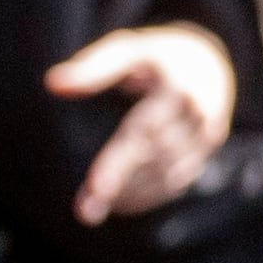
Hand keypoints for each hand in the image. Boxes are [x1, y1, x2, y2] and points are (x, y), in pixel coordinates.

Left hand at [52, 23, 235, 224]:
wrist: (210, 63)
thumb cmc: (156, 57)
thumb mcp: (128, 50)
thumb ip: (94, 67)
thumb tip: (52, 84)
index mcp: (178, 87)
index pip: (144, 130)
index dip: (119, 161)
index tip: (95, 187)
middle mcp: (198, 114)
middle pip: (153, 158)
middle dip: (118, 184)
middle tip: (84, 212)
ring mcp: (206, 136)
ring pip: (167, 174)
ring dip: (131, 194)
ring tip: (91, 208)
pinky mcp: (205, 152)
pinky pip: (177, 181)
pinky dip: (149, 196)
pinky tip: (120, 205)